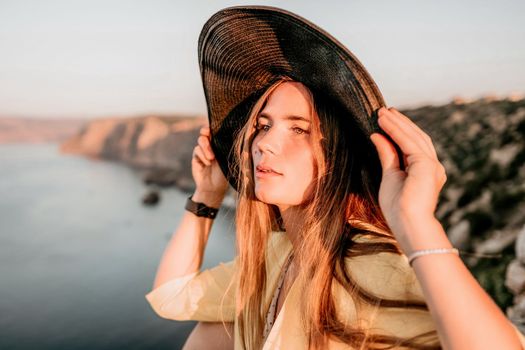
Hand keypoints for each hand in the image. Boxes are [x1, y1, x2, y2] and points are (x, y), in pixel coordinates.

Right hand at [191, 126, 228, 202]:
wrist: (214, 187)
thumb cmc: (224, 174)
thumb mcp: (227, 160)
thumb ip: (224, 147)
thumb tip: (225, 134)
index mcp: (221, 144)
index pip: (217, 131)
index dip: (214, 127)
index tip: (213, 128)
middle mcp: (212, 145)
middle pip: (206, 131)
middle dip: (206, 132)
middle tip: (208, 135)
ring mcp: (203, 150)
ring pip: (201, 140)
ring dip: (206, 147)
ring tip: (212, 158)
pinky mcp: (196, 156)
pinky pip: (197, 150)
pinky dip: (202, 155)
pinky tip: (207, 163)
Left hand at [369, 107, 447, 251]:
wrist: (408, 224)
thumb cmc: (398, 209)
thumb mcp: (390, 176)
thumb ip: (387, 156)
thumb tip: (376, 136)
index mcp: (426, 172)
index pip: (413, 145)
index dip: (400, 131)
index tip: (386, 120)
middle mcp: (433, 167)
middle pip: (416, 137)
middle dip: (400, 123)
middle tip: (384, 111)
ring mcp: (432, 165)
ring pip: (413, 136)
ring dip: (397, 123)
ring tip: (381, 112)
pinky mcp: (426, 164)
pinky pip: (408, 142)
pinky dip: (395, 130)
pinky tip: (383, 122)